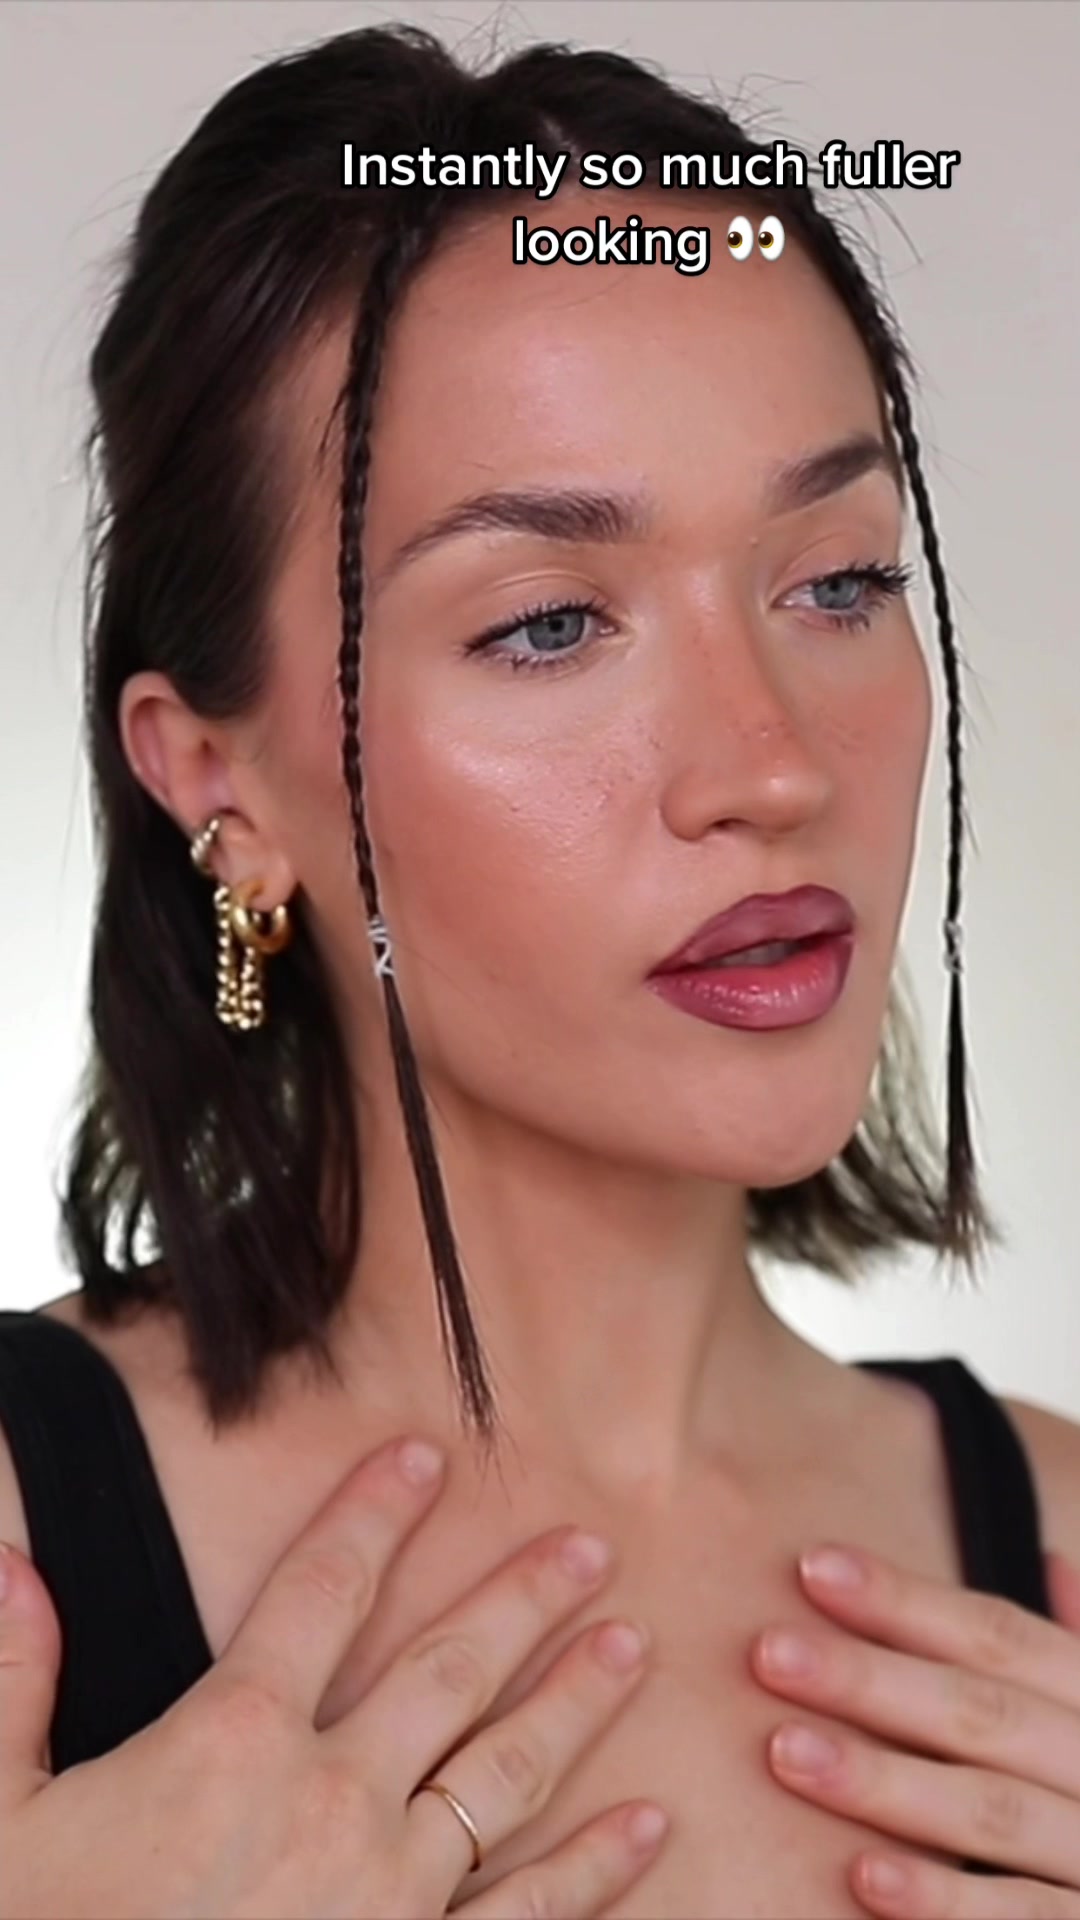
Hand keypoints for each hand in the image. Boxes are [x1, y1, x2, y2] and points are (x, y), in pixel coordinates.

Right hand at [0, 1435, 667, 1917]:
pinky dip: (594, 1871)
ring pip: (507, 1773)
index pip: (319, 1590)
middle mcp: (331, 1802)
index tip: (421, 1455)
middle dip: (524, 1596)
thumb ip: (13, 1680)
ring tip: (634, 1644)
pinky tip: (650, 1826)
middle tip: (590, 1541)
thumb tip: (12, 1562)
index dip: (372, 1513)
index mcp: (232, 1744)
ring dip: (578, 1702)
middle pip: (448, 1667)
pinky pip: (527, 1916)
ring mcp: (390, 1897)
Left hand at [748, 1542, 1079, 1916]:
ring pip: (989, 1812)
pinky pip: (1019, 1917)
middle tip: (769, 1653)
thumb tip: (1048, 1561)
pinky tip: (864, 1875)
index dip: (906, 1600)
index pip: (998, 1636)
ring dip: (884, 1782)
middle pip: (980, 1714)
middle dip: (871, 1679)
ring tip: (787, 1751)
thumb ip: (1073, 1653)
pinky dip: (943, 1899)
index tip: (813, 1568)